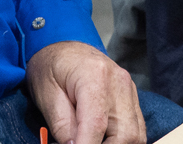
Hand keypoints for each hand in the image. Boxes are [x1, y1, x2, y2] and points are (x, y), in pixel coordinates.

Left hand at [26, 40, 144, 143]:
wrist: (63, 48)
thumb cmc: (50, 68)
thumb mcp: (46, 96)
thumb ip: (63, 126)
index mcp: (95, 76)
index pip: (96, 125)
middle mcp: (119, 83)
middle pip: (125, 134)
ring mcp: (129, 90)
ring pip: (135, 135)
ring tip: (91, 143)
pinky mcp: (132, 98)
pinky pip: (136, 129)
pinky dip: (121, 141)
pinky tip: (103, 141)